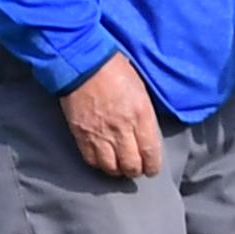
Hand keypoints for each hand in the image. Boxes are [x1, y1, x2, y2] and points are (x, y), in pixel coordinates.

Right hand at [62, 52, 163, 179]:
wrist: (83, 62)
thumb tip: (146, 135)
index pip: (151, 153)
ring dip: (118, 170)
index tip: (152, 168)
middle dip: (136, 170)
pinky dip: (99, 164)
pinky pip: (92, 160)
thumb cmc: (114, 69)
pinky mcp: (82, 135)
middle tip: (136, 168)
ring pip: (112, 168)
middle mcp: (122, 129)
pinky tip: (102, 160)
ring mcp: (100, 134)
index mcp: (141, 115)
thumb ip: (145, 115)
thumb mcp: (140, 89)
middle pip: (132, 166)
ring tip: (119, 166)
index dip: (152, 166)